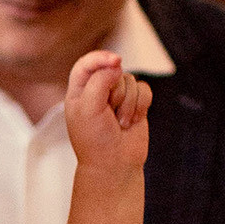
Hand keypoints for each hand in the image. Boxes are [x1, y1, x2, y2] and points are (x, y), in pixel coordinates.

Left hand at [63, 52, 150, 179]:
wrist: (114, 165)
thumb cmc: (95, 141)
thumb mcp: (88, 109)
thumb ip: (99, 81)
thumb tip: (117, 66)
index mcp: (78, 91)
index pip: (87, 64)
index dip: (101, 58)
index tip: (116, 61)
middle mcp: (97, 91)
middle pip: (113, 72)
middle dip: (116, 93)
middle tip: (109, 115)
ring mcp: (118, 97)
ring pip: (131, 81)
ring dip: (128, 105)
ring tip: (120, 123)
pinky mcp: (136, 104)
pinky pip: (145, 90)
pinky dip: (141, 106)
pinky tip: (132, 122)